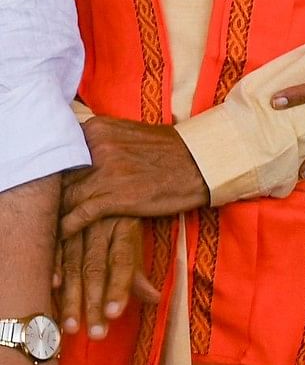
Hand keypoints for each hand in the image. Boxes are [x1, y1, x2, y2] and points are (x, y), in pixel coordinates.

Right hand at [53, 212, 158, 343]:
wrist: (103, 186)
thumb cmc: (123, 218)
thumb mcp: (135, 239)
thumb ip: (138, 272)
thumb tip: (155, 299)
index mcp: (125, 229)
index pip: (122, 262)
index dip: (119, 288)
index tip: (114, 314)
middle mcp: (100, 229)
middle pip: (95, 270)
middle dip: (94, 303)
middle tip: (96, 333)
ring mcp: (77, 228)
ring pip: (73, 266)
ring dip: (71, 298)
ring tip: (72, 326)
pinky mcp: (60, 229)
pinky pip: (55, 251)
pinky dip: (54, 270)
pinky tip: (55, 290)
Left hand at [60, 116, 205, 235]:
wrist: (203, 164)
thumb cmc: (169, 151)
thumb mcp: (129, 134)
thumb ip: (100, 141)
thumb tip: (75, 152)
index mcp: (97, 130)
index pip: (59, 154)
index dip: (50, 173)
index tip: (46, 187)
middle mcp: (96, 148)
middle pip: (58, 176)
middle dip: (50, 196)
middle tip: (42, 210)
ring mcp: (104, 173)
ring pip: (64, 198)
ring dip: (55, 215)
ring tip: (47, 226)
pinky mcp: (114, 197)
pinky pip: (78, 216)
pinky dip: (67, 228)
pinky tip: (62, 235)